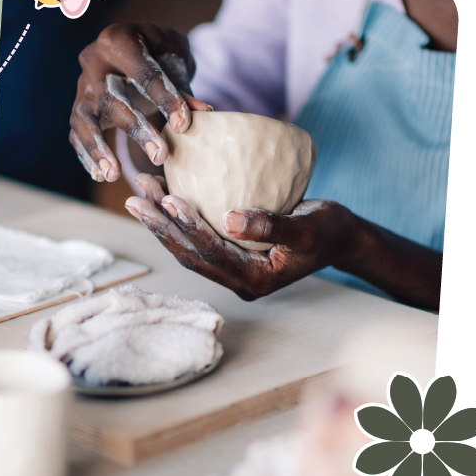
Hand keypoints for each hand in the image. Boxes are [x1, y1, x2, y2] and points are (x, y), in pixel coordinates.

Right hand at [69, 22, 212, 182]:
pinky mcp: (78, 107)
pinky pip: (76, 134)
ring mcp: (82, 86)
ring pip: (82, 120)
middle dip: (135, 129)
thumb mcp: (175, 61)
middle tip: (159, 156)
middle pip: (110, 98)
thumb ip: (183, 88)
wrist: (133, 49)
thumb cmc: (159, 53)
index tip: (183, 126)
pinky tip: (101, 174)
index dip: (164, 99)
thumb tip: (203, 114)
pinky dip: (88, 155)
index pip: (143, 73)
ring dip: (97, 149)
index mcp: (119, 40)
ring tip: (113, 175)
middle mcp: (94, 61)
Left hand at [124, 174, 358, 301]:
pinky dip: (177, 220)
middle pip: (190, 254)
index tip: (168, 198)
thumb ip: (273, 225)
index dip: (187, 227)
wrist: (340, 236)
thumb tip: (230, 219)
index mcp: (255, 280)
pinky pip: (196, 240)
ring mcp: (232, 271)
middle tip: (136, 198)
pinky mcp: (230, 257)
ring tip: (140, 194)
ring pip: (187, 249)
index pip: (212, 253)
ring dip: (162, 223)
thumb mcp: (309, 226)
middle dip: (160, 226)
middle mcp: (238, 281)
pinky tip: (162, 198)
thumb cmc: (329, 229)